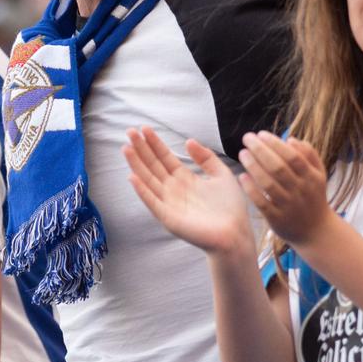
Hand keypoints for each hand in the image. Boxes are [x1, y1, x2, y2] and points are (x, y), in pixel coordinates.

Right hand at [123, 128, 254, 258]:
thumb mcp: (221, 175)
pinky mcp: (168, 218)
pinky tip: (133, 177)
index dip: (155, 143)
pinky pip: (152, 202)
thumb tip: (188, 141)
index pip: (165, 158)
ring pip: (148, 180)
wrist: (235, 233)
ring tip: (127, 148)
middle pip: (153, 165)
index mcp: (185, 179)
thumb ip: (206, 158)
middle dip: (141, 149)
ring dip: (137, 164)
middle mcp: (174, 189)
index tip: (144, 128)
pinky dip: (142, 190)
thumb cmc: (231, 208)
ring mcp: (169, 203)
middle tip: (129, 131)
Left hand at [240, 132, 335, 248]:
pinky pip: (262, 203)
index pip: (293, 156)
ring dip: (253, 166)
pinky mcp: (277, 219)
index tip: (261, 134)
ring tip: (243, 153)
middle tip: (247, 138)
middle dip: (260, 150)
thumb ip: (309, 155)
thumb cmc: (314, 197)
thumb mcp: (319, 175)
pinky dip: (251, 189)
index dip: (275, 144)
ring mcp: (288, 206)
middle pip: (278, 167)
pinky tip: (242, 176)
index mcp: (311, 177)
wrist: (316, 231)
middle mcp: (301, 191)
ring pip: (268, 184)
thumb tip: (291, 139)